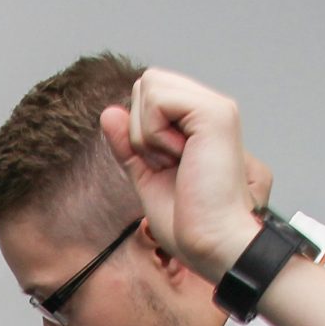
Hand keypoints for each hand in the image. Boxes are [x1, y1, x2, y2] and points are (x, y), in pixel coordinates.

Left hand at [99, 69, 270, 285]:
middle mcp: (210, 109)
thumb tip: (109, 112)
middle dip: (140, 127)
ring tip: (175, 162)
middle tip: (167, 163)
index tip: (162, 166)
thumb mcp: (147, 176)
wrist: (212, 242)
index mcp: (198, 123)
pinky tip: (179, 157)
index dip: (139, 130)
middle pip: (147, 83)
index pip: (149, 95)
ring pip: (149, 85)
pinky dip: (154, 134)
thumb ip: (129, 145)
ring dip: (146, 132)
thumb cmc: (190, 221)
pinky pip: (157, 99)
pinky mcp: (215, 112)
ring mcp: (215, 108)